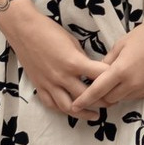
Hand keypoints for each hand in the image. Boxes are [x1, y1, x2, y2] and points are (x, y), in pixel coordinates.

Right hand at [0, 0, 109, 114]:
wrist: (24, 30)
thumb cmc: (50, 31)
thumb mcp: (73, 42)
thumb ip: (82, 59)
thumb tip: (91, 70)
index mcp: (74, 62)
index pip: (100, 76)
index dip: (111, 79)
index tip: (119, 82)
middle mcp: (62, 77)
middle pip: (87, 96)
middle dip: (102, 101)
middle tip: (112, 102)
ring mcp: (49, 84)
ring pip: (69, 107)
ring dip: (84, 113)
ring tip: (95, 115)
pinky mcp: (39, 86)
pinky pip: (52, 104)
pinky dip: (63, 109)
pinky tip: (72, 110)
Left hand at [70, 17, 143, 113]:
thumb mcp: (120, 44)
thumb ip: (107, 61)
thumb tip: (97, 73)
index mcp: (121, 70)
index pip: (97, 90)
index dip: (84, 99)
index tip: (74, 106)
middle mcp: (132, 83)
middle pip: (109, 99)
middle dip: (101, 96)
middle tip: (98, 86)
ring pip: (122, 99)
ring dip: (115, 94)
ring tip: (115, 81)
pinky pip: (134, 96)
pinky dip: (128, 92)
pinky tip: (129, 79)